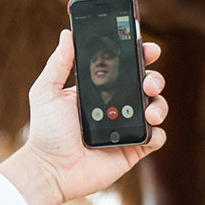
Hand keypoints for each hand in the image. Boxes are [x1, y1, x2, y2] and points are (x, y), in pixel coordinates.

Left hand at [0, 32, 167, 204]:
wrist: (50, 170)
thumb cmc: (45, 132)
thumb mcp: (46, 91)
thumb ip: (58, 63)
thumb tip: (67, 34)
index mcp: (100, 89)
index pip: (126, 66)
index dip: (140, 55)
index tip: (147, 48)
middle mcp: (117, 106)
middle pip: (147, 84)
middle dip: (155, 77)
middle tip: (147, 82)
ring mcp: (126, 128)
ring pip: (156, 107)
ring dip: (159, 104)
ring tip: (149, 111)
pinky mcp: (132, 150)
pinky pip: (156, 138)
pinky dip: (157, 132)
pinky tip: (148, 129)